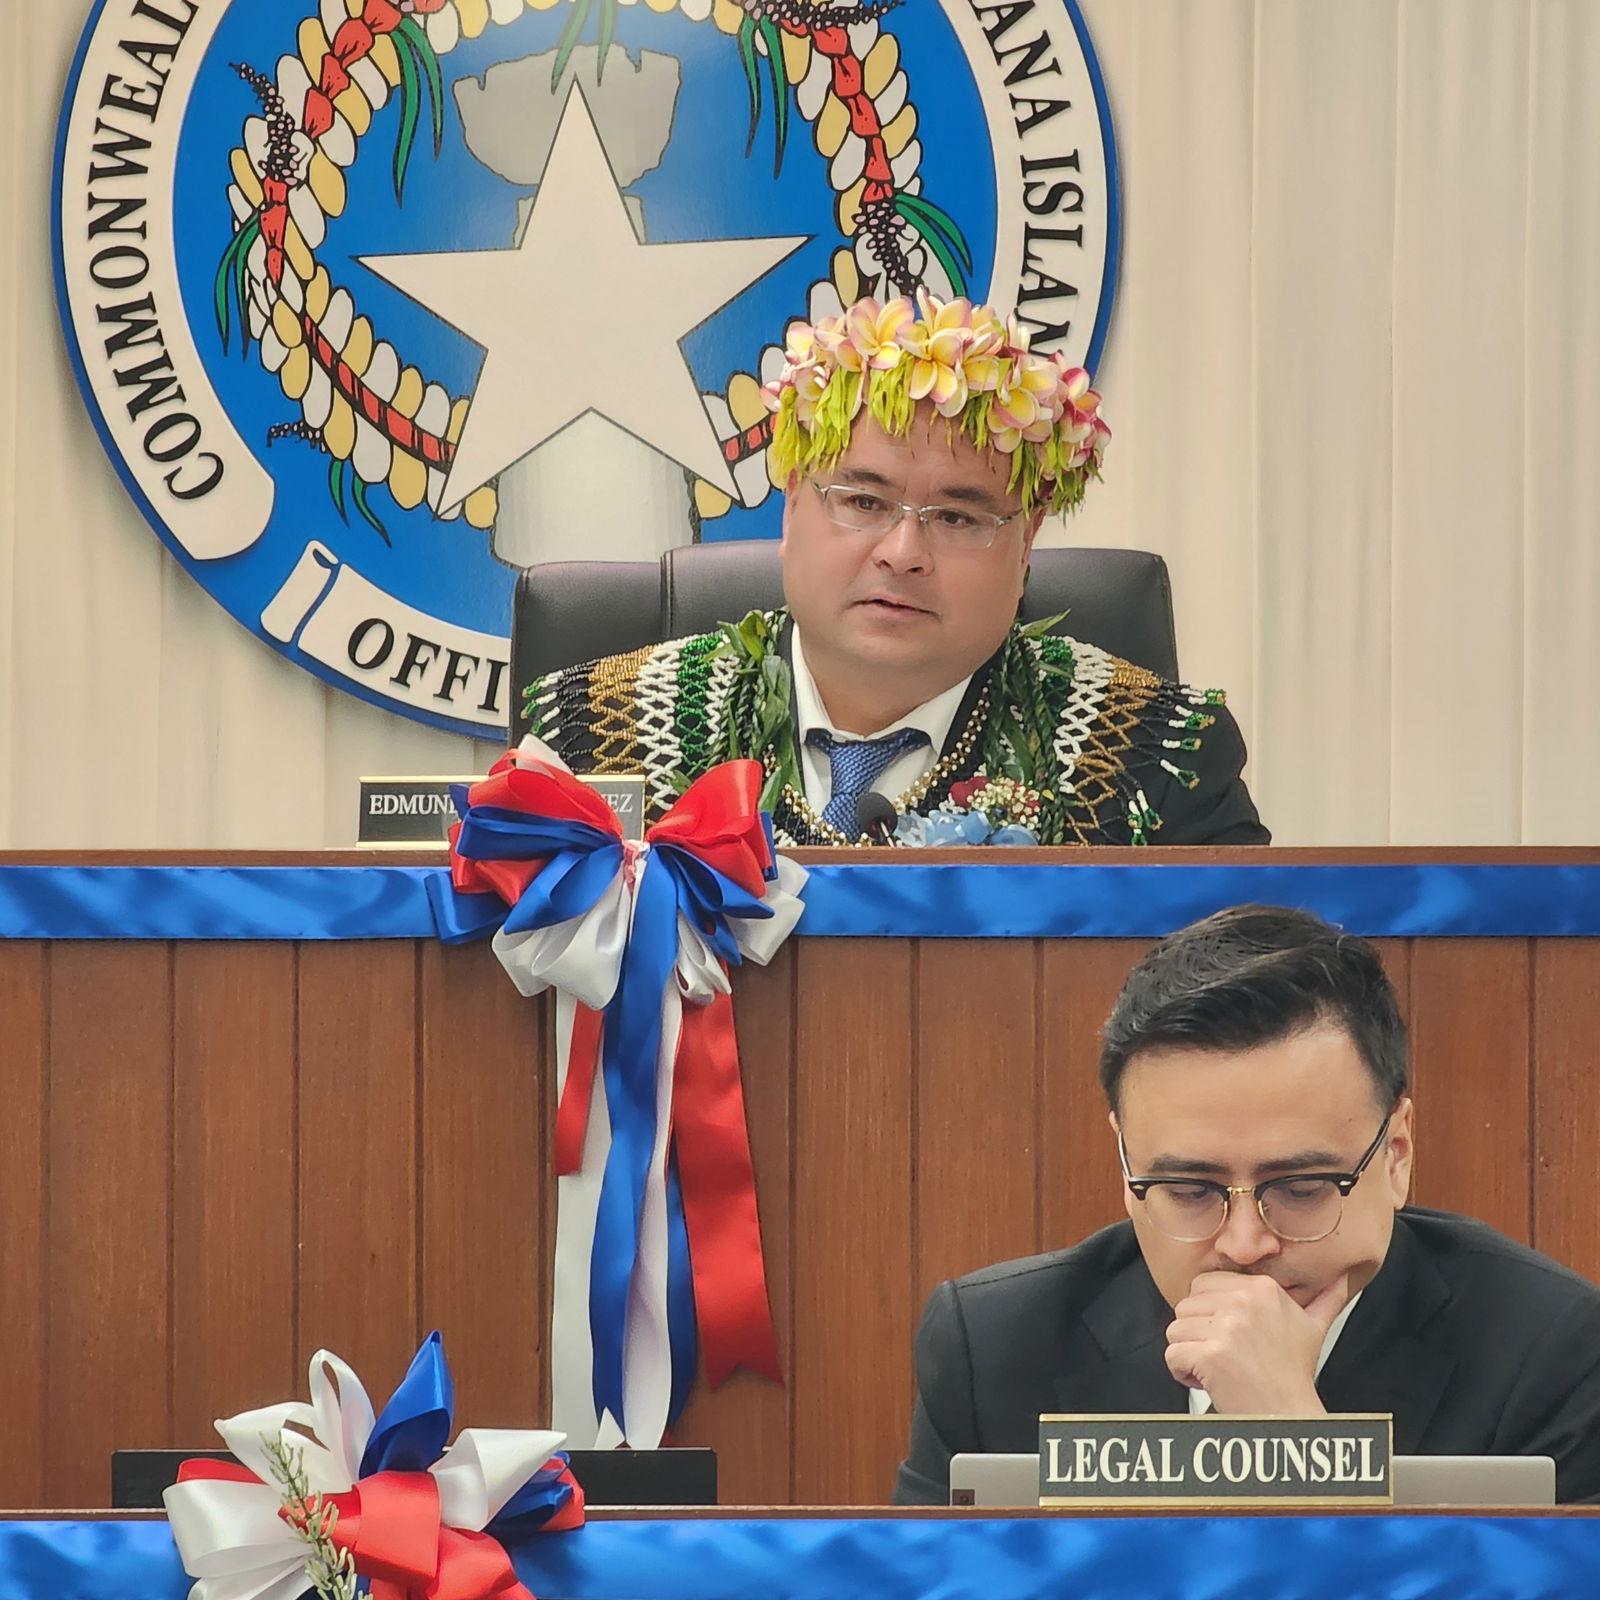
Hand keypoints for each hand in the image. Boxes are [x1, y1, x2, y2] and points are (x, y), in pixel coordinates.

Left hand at [1165, 1271, 1348, 1414]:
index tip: (1230, 1335)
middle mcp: (1243, 1302)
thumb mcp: (1313, 1330)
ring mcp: (1227, 1328)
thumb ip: (1325, 1300)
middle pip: (1185, 1305)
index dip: (1209, 1313)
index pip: (1203, 1283)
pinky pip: (1172, 1355)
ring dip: (1189, 1354)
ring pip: (1175, 1329)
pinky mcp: (1210, 1354)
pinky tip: (1209, 1381)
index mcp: (1262, 1289)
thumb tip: (1342, 1279)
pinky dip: (1183, 1373)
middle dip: (1196, 1333)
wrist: (1288, 1417)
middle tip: (1225, 1355)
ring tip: (1218, 1368)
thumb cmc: (1293, 1376)